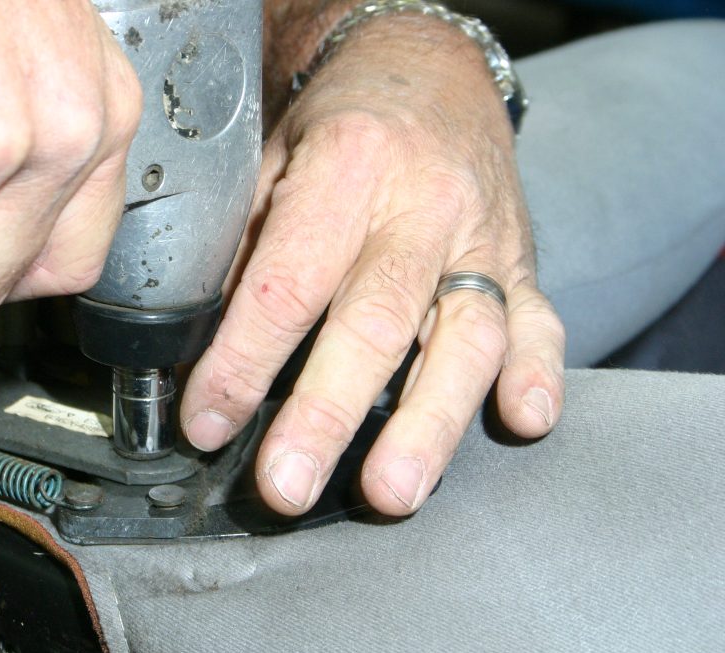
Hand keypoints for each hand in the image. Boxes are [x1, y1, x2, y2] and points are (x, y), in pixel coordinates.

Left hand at [180, 15, 565, 515]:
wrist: (429, 73)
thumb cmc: (340, 124)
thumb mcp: (271, 160)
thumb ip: (247, 247)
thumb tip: (201, 344)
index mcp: (348, 166)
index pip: (286, 282)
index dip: (241, 361)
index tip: (206, 421)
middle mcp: (423, 205)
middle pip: (375, 323)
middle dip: (326, 414)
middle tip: (287, 486)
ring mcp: (482, 238)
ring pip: (465, 338)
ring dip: (429, 424)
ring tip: (394, 492)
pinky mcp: (523, 263)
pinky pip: (540, 322)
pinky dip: (535, 375)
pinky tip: (523, 420)